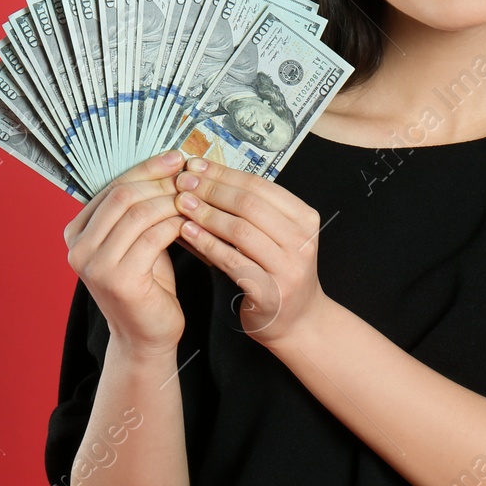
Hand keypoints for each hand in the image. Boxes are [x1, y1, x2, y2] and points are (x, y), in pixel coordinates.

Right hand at [63, 150, 189, 356]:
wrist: (147, 335)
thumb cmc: (147, 284)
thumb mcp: (136, 240)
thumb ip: (139, 209)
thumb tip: (170, 164)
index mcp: (76, 232)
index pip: (113, 187)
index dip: (147, 168)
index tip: (176, 156)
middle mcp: (77, 248)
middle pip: (123, 195)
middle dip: (161, 181)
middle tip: (191, 175)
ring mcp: (94, 265)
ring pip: (139, 213)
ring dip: (173, 201)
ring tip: (197, 198)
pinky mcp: (118, 279)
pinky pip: (154, 236)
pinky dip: (178, 224)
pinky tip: (194, 222)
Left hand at [172, 157, 327, 350]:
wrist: (297, 320)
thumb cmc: (277, 273)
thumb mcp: (273, 237)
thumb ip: (245, 211)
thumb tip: (202, 178)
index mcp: (304, 218)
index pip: (260, 186)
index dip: (225, 173)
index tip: (196, 165)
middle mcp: (302, 240)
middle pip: (250, 205)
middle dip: (212, 190)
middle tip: (183, 182)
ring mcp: (289, 267)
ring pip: (241, 231)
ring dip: (206, 214)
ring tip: (181, 203)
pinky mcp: (271, 291)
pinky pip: (232, 261)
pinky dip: (207, 244)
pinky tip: (187, 233)